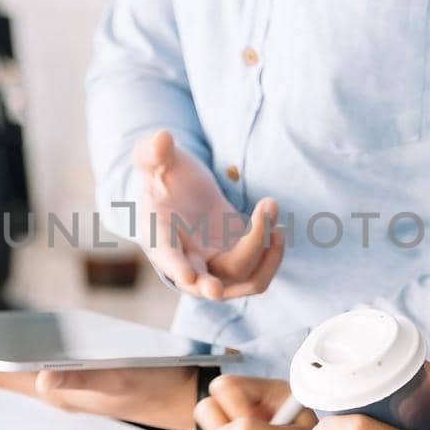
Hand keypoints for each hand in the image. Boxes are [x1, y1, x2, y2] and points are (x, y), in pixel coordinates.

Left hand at [0, 354, 198, 429]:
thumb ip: (84, 380)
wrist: (186, 394)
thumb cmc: (156, 383)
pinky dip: (2, 350)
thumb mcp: (123, 379)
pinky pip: (25, 363)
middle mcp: (50, 388)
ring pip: (6, 367)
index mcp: (55, 391)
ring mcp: (60, 383)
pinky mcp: (72, 376)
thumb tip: (40, 379)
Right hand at [132, 130, 284, 299]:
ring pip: (241, 279)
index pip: (167, 256)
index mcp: (160, 238)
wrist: (183, 194)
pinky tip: (277, 228)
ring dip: (260, 257)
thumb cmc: (164, 177)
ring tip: (274, 221)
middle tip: (216, 290)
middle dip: (211, 288)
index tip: (188, 276)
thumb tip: (162, 138)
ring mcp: (216, 266)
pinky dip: (271, 256)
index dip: (175, 267)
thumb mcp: (154, 160)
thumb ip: (153, 151)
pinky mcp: (239, 260)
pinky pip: (259, 273)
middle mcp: (188, 261)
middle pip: (205, 281)